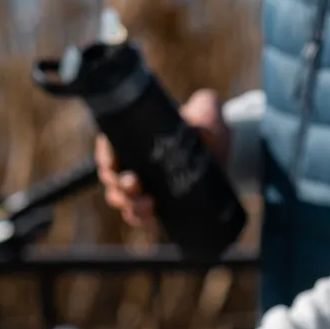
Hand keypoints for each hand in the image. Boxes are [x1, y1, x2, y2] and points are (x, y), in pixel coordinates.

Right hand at [95, 88, 228, 229]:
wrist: (224, 153)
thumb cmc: (208, 128)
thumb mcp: (207, 115)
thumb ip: (204, 111)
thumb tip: (199, 129)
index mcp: (135, 136)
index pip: (108, 144)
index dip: (105, 154)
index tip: (112, 161)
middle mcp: (132, 160)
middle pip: (110, 174)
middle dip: (116, 182)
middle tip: (133, 183)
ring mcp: (142, 184)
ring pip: (120, 197)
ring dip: (128, 202)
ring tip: (148, 203)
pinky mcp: (154, 203)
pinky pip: (136, 215)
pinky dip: (138, 217)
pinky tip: (151, 216)